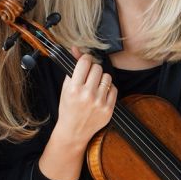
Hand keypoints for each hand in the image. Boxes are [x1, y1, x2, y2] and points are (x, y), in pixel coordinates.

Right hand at [37, 46, 115, 179]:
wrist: (73, 131)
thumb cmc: (68, 108)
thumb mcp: (66, 87)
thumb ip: (72, 68)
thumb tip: (76, 48)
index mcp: (74, 88)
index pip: (85, 62)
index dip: (85, 59)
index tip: (85, 62)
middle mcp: (87, 95)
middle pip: (97, 68)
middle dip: (93, 70)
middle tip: (88, 76)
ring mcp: (99, 102)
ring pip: (107, 77)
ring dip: (101, 79)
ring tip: (94, 86)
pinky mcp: (109, 109)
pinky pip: (114, 89)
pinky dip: (108, 89)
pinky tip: (100, 94)